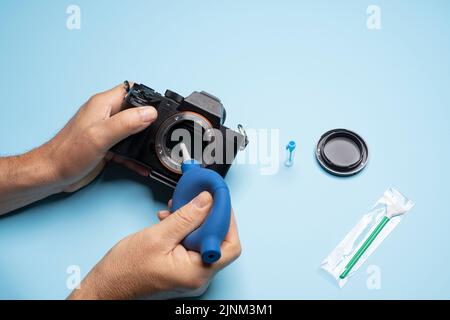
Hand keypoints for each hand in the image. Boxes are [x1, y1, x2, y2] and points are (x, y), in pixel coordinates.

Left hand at [0, 83, 156, 214]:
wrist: (53, 175)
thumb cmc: (68, 154)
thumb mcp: (101, 135)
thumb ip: (127, 122)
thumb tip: (150, 113)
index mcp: (103, 105)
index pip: (132, 90)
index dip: (148, 96)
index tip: (162, 108)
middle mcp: (106, 115)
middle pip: (136, 110)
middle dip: (151, 120)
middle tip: (164, 130)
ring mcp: (106, 131)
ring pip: (133, 130)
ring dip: (144, 140)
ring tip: (156, 148)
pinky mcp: (107, 146)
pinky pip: (127, 148)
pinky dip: (136, 156)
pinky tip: (144, 165)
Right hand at [68, 192, 241, 299]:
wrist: (107, 286)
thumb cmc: (125, 271)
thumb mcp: (158, 236)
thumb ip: (187, 217)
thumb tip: (207, 201)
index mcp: (197, 272)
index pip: (230, 246)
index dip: (227, 220)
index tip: (219, 200)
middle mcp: (198, 277)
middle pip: (218, 242)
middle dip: (208, 217)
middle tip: (200, 198)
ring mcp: (190, 275)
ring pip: (203, 242)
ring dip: (193, 222)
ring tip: (178, 208)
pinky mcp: (181, 271)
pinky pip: (191, 247)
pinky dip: (184, 231)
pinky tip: (171, 220)